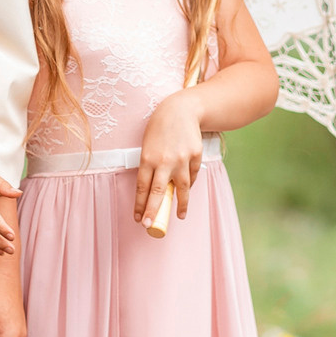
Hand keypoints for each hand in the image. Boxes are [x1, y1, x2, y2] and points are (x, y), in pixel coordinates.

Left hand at [135, 90, 203, 224]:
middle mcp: (165, 161)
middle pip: (158, 192)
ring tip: (180, 216)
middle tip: (150, 226)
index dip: (140, 205)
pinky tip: (186, 188)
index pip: (142, 187)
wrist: (181, 110)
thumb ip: (150, 167)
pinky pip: (192, 175)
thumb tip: (154, 191)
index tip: (139, 218)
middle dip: (153, 211)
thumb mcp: (148, 145)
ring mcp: (182, 159)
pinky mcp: (196, 156)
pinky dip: (189, 183)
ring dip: (180, 204)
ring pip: (181, 188)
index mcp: (148, 158)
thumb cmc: (160, 128)